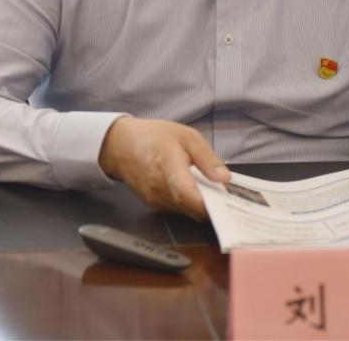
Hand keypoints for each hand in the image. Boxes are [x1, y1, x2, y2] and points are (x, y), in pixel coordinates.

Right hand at [98, 117, 230, 219]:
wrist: (122, 145)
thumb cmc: (153, 137)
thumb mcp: (187, 136)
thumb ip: (207, 158)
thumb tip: (224, 178)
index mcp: (166, 165)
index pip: (187, 194)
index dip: (208, 203)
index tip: (226, 201)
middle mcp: (157, 187)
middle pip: (190, 208)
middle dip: (211, 205)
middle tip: (226, 194)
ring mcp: (154, 199)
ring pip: (186, 212)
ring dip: (200, 205)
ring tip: (210, 188)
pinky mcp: (153, 205)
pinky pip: (178, 210)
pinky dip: (189, 203)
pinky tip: (194, 190)